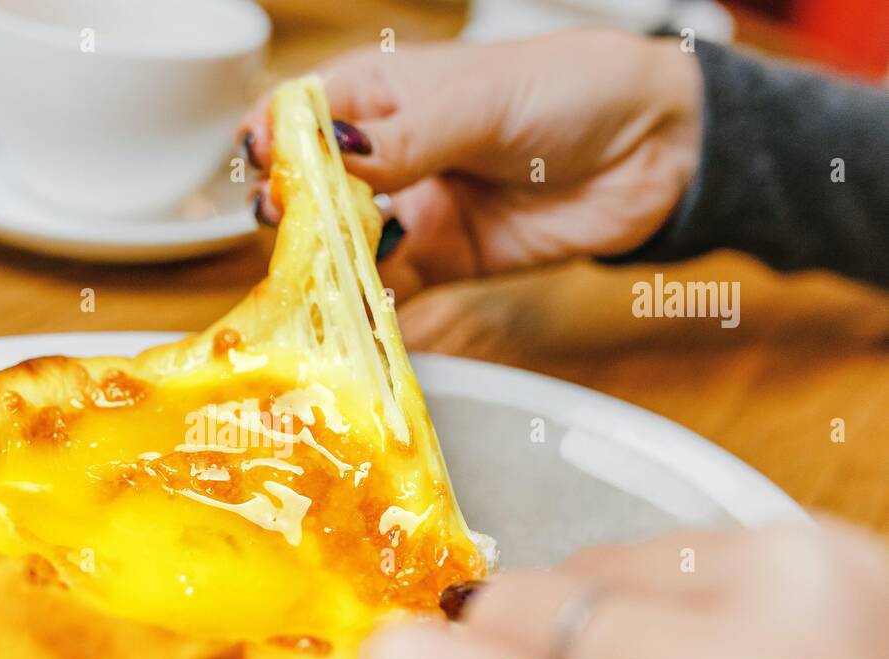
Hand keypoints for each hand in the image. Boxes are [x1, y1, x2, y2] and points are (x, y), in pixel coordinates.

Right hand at [239, 31, 702, 300]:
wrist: (656, 149)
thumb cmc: (571, 90)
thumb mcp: (481, 101)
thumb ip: (407, 138)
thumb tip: (331, 156)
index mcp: (384, 93)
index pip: (303, 114)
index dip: (273, 139)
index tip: (260, 167)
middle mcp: (386, 153)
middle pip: (310, 186)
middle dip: (289, 207)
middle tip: (284, 225)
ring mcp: (412, 209)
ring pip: (341, 241)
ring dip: (321, 260)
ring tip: (310, 274)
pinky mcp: (442, 261)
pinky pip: (389, 287)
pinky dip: (366, 303)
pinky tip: (350, 311)